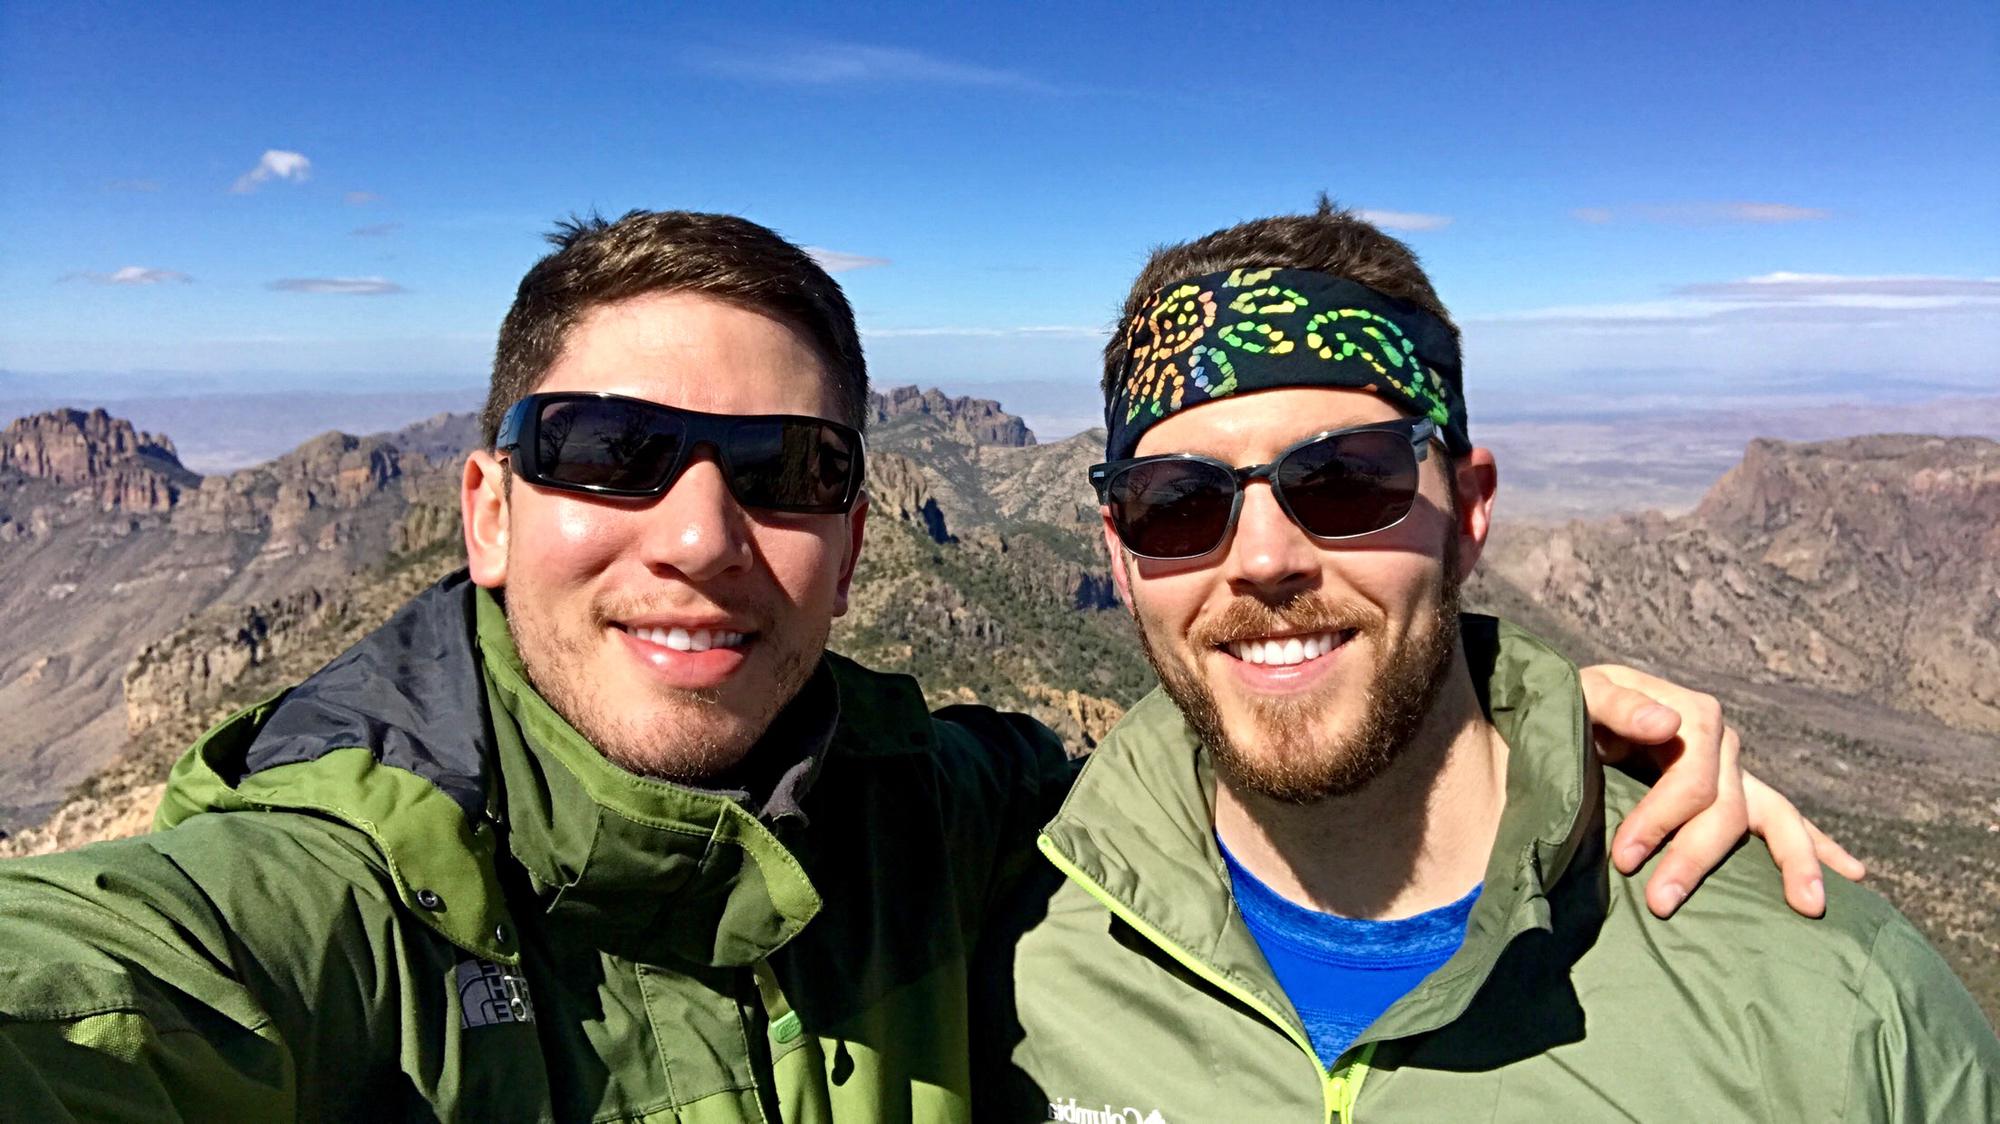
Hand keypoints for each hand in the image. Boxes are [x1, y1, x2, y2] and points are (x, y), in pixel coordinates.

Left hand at [1579, 664, 1866, 919]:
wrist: (1574, 712)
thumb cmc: (1573, 706)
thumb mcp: (1583, 695)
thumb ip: (1618, 705)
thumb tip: (1667, 723)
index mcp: (1690, 715)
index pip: (1694, 778)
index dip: (1661, 819)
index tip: (1625, 858)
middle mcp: (1722, 743)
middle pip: (1728, 808)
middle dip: (1696, 858)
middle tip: (1660, 902)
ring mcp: (1734, 770)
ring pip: (1777, 816)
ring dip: (1794, 861)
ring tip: (1809, 905)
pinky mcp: (1736, 793)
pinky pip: (1784, 821)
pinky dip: (1817, 847)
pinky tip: (1851, 877)